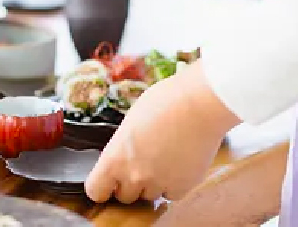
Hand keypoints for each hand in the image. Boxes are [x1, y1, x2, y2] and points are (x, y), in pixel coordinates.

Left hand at [85, 60, 238, 203]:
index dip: (102, 186)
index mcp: (116, 156)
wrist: (201, 103)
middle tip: (143, 160)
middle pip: (124, 196)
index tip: (108, 181)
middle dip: (130, 182)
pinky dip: (174, 182)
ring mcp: (159, 183)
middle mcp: (134, 175)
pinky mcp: (182, 187)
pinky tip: (179, 159)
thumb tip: (125, 154)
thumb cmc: (166, 100)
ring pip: (149, 195)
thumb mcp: (132, 119)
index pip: (96, 190)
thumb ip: (124, 144)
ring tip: (165, 154)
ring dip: (153, 182)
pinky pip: (172, 193)